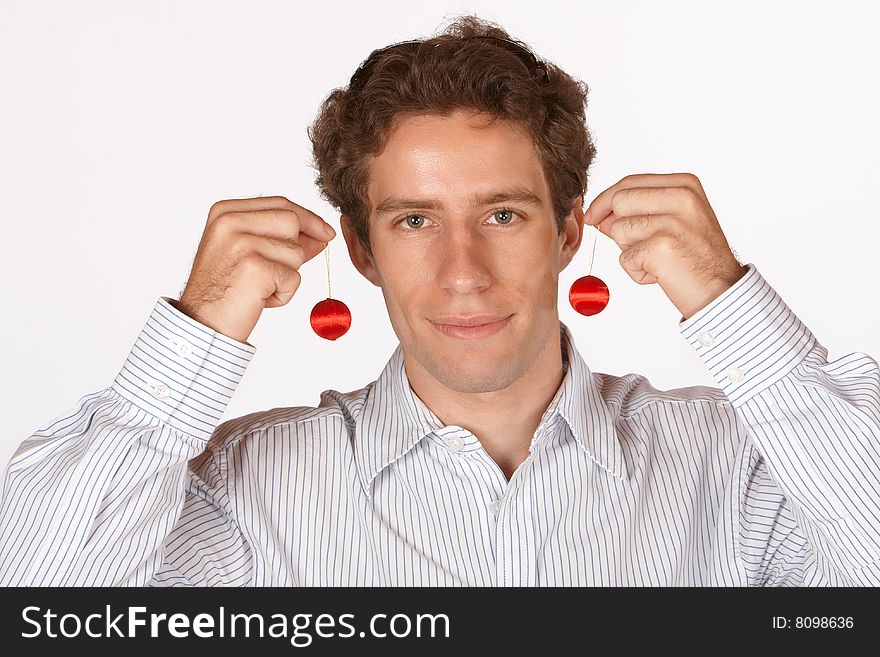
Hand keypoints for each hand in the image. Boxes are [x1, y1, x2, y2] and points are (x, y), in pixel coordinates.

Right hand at [177, 196, 336, 343]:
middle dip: (299, 248)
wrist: (203, 323)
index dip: (309, 218)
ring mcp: (241, 243)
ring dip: (287, 276)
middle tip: (283, 272)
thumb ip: (280, 239)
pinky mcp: (255, 267)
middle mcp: (230, 222)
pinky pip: (293, 278)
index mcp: (225, 212)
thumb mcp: (247, 253)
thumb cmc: (223, 290)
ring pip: (296, 252)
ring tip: (260, 288)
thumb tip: (321, 235)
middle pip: (291, 221)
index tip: (326, 233)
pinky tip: (260, 300)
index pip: (280, 203)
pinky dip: (284, 295)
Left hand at [584, 173, 747, 320]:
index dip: (605, 200)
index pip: (630, 182)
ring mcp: (672, 222)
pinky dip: (637, 271)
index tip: (594, 216)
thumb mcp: (674, 221)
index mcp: (685, 185)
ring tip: (658, 259)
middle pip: (619, 201)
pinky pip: (625, 258)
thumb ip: (639, 211)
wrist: (722, 290)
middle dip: (617, 227)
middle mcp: (682, 198)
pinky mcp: (662, 247)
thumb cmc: (697, 258)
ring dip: (630, 251)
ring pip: (618, 230)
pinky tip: (661, 274)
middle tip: (643, 246)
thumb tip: (600, 215)